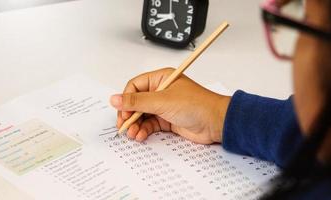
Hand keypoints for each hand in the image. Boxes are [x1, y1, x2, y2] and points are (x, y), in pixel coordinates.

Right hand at [110, 68, 230, 143]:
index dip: (126, 99)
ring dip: (135, 125)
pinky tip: (141, 136)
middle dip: (129, 115)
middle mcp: (161, 91)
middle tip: (124, 125)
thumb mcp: (162, 101)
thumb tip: (115, 99)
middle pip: (136, 102)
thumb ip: (137, 101)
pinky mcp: (167, 120)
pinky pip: (150, 125)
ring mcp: (164, 106)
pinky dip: (144, 131)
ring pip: (142, 115)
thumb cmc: (197, 105)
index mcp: (160, 78)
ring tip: (133, 134)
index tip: (122, 112)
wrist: (215, 123)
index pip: (135, 86)